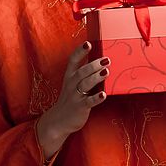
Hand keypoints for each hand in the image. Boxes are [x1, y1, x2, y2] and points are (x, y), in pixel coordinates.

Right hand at [37, 41, 108, 157]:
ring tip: (106, 71)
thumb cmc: (71, 98)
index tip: (88, 44)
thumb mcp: (73, 84)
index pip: (73, 60)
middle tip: (106, 59)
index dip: (80, 52)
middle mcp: (71, 84)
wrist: (59, 120)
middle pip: (81, 72)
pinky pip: (88, 102)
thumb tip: (98, 59)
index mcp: (70, 76)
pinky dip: (96, 98)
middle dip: (93, 65)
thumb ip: (83, 72)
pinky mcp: (80, 107)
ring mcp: (75, 96)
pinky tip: (103, 94)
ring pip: (85, 84)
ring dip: (96, 77)